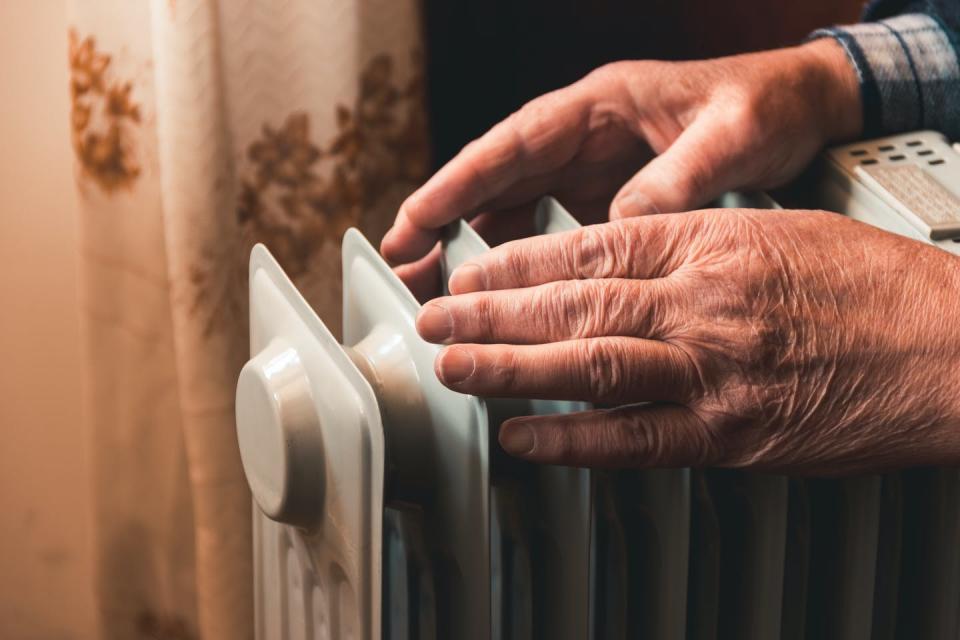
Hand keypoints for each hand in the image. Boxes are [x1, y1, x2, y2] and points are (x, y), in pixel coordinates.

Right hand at [382, 39, 859, 298]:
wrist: (802, 109)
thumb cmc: (765, 105)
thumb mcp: (730, 135)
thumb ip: (676, 179)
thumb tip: (623, 230)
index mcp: (600, 106)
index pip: (512, 145)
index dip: (457, 183)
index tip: (414, 220)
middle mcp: (584, 138)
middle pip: (496, 181)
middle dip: (444, 222)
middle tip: (402, 269)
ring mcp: (592, 171)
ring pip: (514, 210)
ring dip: (474, 248)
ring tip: (436, 292)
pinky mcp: (606, 200)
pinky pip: (549, 232)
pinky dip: (520, 263)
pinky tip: (501, 296)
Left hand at [415, 210, 959, 474]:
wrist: (951, 349)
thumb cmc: (872, 286)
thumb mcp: (776, 233)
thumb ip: (693, 247)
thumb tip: (620, 264)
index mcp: (712, 243)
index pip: (589, 247)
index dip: (518, 263)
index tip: (473, 271)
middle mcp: (702, 303)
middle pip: (573, 305)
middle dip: (492, 312)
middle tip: (438, 317)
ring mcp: (713, 370)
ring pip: (590, 366)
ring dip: (509, 369)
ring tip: (453, 368)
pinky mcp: (731, 435)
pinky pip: (634, 439)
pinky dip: (572, 442)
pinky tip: (523, 437)